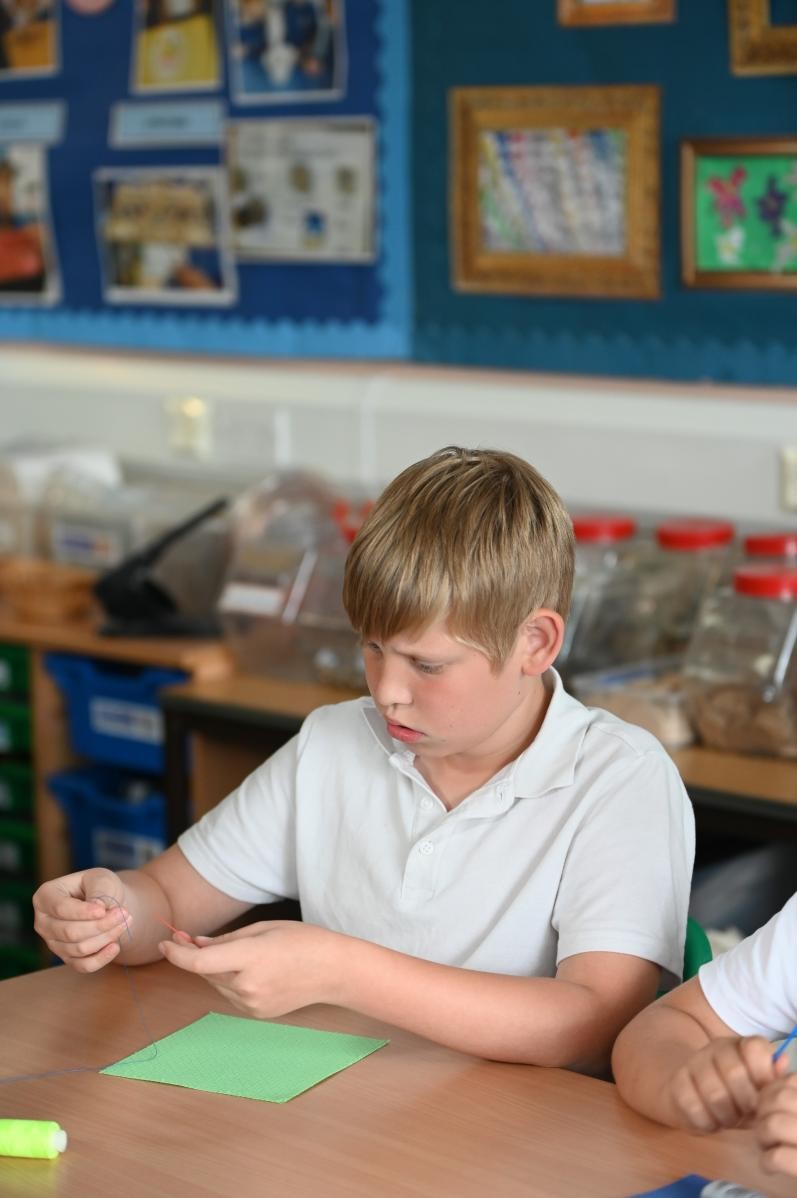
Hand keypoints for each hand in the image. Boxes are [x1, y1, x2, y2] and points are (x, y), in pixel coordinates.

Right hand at [32, 868, 131, 972]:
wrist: (107, 904)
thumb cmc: (100, 887)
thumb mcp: (101, 878)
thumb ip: (99, 891)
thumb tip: (99, 909)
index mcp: (45, 896)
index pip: (60, 908)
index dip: (83, 912)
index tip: (105, 909)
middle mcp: (43, 922)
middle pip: (70, 932)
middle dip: (101, 925)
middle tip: (124, 914)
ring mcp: (52, 943)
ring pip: (79, 949)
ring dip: (106, 937)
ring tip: (125, 922)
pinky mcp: (66, 958)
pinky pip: (82, 966)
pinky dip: (101, 958)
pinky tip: (115, 946)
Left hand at [159, 921, 345, 1017]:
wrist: (333, 971)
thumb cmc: (303, 941)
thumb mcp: (264, 928)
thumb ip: (226, 939)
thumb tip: (197, 944)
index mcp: (250, 958)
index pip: (199, 963)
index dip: (176, 954)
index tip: (165, 943)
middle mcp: (247, 986)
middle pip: (206, 972)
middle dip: (195, 956)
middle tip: (188, 938)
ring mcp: (252, 1004)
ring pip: (217, 984)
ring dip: (214, 969)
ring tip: (233, 951)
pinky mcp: (257, 1014)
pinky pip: (232, 995)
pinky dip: (231, 981)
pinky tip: (250, 969)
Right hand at [668, 1035, 787, 1132]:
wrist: (692, 1092)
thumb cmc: (736, 1095)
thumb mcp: (758, 1087)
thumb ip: (774, 1078)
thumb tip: (782, 1063)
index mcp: (740, 1046)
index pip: (755, 1048)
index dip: (764, 1075)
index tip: (764, 1094)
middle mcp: (716, 1048)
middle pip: (735, 1073)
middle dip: (746, 1102)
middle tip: (747, 1113)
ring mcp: (693, 1063)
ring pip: (714, 1093)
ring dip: (727, 1115)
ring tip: (730, 1120)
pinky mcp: (677, 1083)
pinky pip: (694, 1107)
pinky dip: (707, 1122)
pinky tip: (711, 1122)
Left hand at [756, 1073, 796, 1177]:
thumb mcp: (796, 1109)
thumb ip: (792, 1090)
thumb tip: (777, 1060)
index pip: (790, 1081)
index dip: (771, 1092)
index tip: (770, 1107)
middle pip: (780, 1098)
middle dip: (763, 1111)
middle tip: (765, 1127)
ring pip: (775, 1123)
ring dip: (763, 1135)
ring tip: (768, 1146)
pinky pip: (777, 1156)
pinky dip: (767, 1160)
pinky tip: (771, 1165)